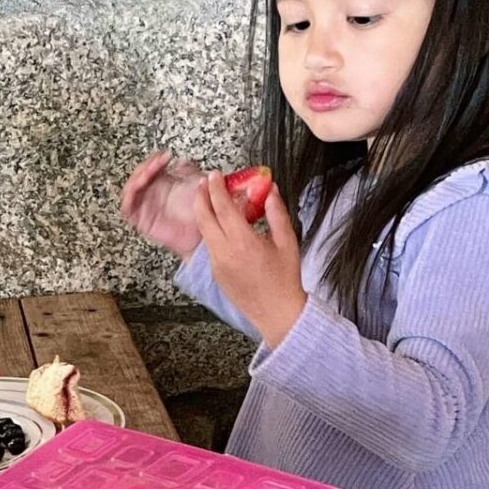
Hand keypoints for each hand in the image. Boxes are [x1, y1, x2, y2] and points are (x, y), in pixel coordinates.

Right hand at [121, 152, 206, 255]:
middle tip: (157, 162)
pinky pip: (128, 208)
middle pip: (138, 175)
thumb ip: (189, 170)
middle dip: (146, 166)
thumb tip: (181, 160)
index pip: (152, 167)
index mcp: (163, 184)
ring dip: (138, 177)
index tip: (165, 155)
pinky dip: (130, 195)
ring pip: (131, 188)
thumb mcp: (197, 184)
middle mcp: (152, 194)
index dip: (155, 159)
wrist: (202, 234)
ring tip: (149, 171)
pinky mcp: (141, 220)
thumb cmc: (201, 213)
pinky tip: (139, 185)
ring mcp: (145, 206)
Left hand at [197, 173, 306, 347]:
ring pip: (204, 232)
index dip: (216, 189)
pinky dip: (210, 230)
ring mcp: (217, 264)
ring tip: (209, 199)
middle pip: (203, 218)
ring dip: (204, 213)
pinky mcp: (215, 273)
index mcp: (243, 243)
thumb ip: (276, 212)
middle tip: (203, 182)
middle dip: (201, 196)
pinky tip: (219, 223)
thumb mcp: (287, 241)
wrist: (277, 313)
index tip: (215, 175)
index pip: (223, 208)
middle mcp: (225, 253)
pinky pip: (209, 246)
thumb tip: (270, 190)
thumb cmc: (285, 279)